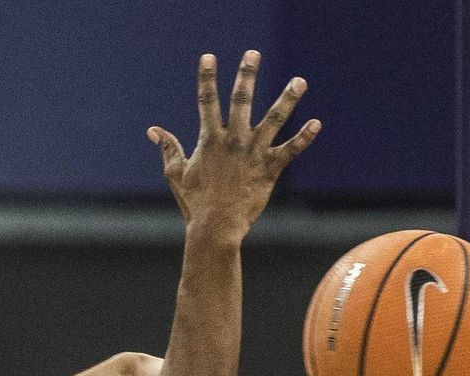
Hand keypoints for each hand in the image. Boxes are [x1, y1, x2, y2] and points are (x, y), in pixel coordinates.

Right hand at [149, 51, 319, 240]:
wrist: (216, 226)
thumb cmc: (195, 202)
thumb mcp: (176, 174)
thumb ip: (168, 148)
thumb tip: (153, 130)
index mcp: (210, 140)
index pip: (206, 102)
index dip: (207, 79)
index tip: (208, 58)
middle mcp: (233, 140)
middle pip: (241, 100)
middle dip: (246, 75)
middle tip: (252, 54)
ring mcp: (254, 153)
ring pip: (274, 119)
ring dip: (288, 99)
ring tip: (300, 81)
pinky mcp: (270, 168)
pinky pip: (290, 150)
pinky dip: (304, 138)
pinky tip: (316, 123)